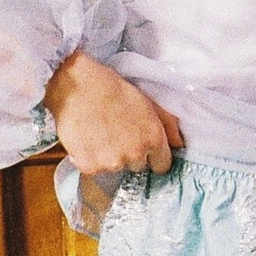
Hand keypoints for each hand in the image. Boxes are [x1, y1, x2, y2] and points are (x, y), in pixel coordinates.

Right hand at [45, 51, 183, 174]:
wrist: (77, 85)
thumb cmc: (112, 88)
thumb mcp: (147, 101)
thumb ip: (167, 124)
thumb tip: (179, 144)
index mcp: (153, 138)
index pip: (162, 165)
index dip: (152, 155)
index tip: (140, 145)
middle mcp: (135, 154)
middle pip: (137, 166)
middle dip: (128, 153)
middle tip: (115, 131)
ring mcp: (112, 162)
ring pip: (114, 168)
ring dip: (107, 156)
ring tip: (98, 132)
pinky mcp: (89, 166)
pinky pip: (92, 169)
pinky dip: (88, 158)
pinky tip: (85, 139)